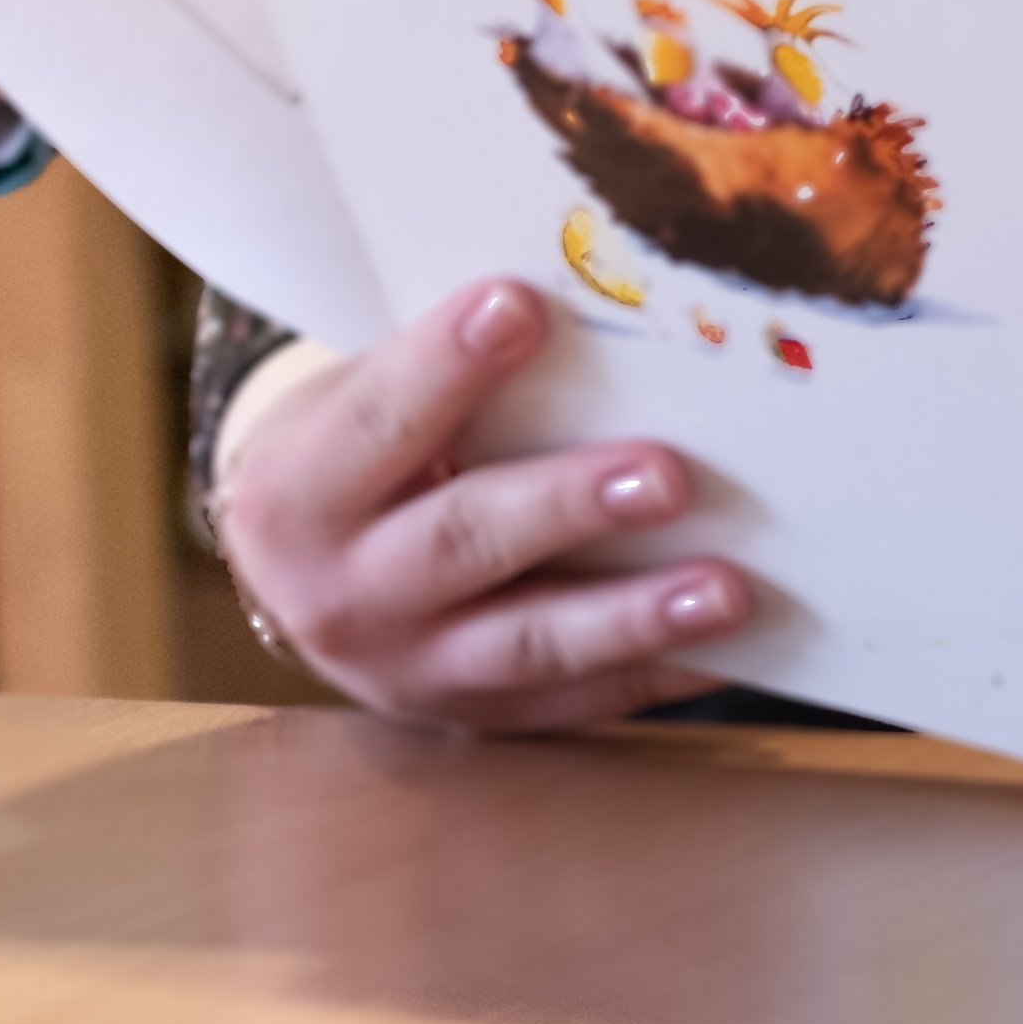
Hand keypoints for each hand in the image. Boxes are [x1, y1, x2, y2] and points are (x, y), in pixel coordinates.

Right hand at [217, 277, 750, 732]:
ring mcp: (411, 671)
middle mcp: (344, 594)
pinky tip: (727, 647)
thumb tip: (594, 306)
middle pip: (463, 543)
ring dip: (633, 616)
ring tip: (726, 589)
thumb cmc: (356, 450)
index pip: (378, 422)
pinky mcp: (476, 718)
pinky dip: (656, 675)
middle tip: (667, 473)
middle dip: (568, 507)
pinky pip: (576, 705)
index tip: (521, 305)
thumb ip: (446, 372)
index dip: (445, 366)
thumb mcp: (357, 399)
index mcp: (299, 492)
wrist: (295, 576)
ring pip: (529, 645)